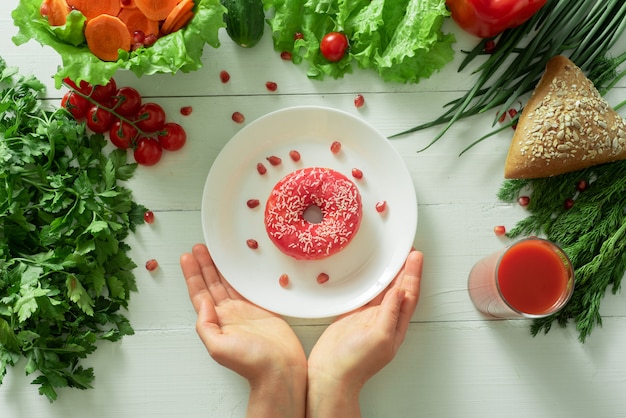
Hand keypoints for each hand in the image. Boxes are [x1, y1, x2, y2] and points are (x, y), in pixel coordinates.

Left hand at [180, 243, 306, 417]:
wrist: (281, 369)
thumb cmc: (252, 363)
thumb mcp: (218, 347)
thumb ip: (206, 325)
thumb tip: (204, 303)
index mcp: (216, 322)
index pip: (199, 294)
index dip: (192, 275)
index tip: (186, 257)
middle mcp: (229, 314)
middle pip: (212, 284)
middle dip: (204, 265)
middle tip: (199, 247)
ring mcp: (245, 310)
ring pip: (228, 283)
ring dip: (220, 267)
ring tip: (212, 250)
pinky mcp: (263, 308)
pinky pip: (249, 286)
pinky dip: (242, 275)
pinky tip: (238, 265)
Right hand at [306, 250, 422, 417]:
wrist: (329, 374)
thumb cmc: (355, 364)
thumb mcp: (379, 337)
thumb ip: (391, 313)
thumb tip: (400, 291)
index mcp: (395, 326)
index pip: (409, 294)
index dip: (413, 274)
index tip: (415, 256)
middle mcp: (384, 320)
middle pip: (398, 288)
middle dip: (404, 269)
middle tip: (408, 250)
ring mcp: (367, 317)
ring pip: (382, 289)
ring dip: (388, 273)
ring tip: (393, 256)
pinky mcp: (351, 315)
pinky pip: (363, 294)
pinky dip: (368, 282)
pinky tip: (369, 272)